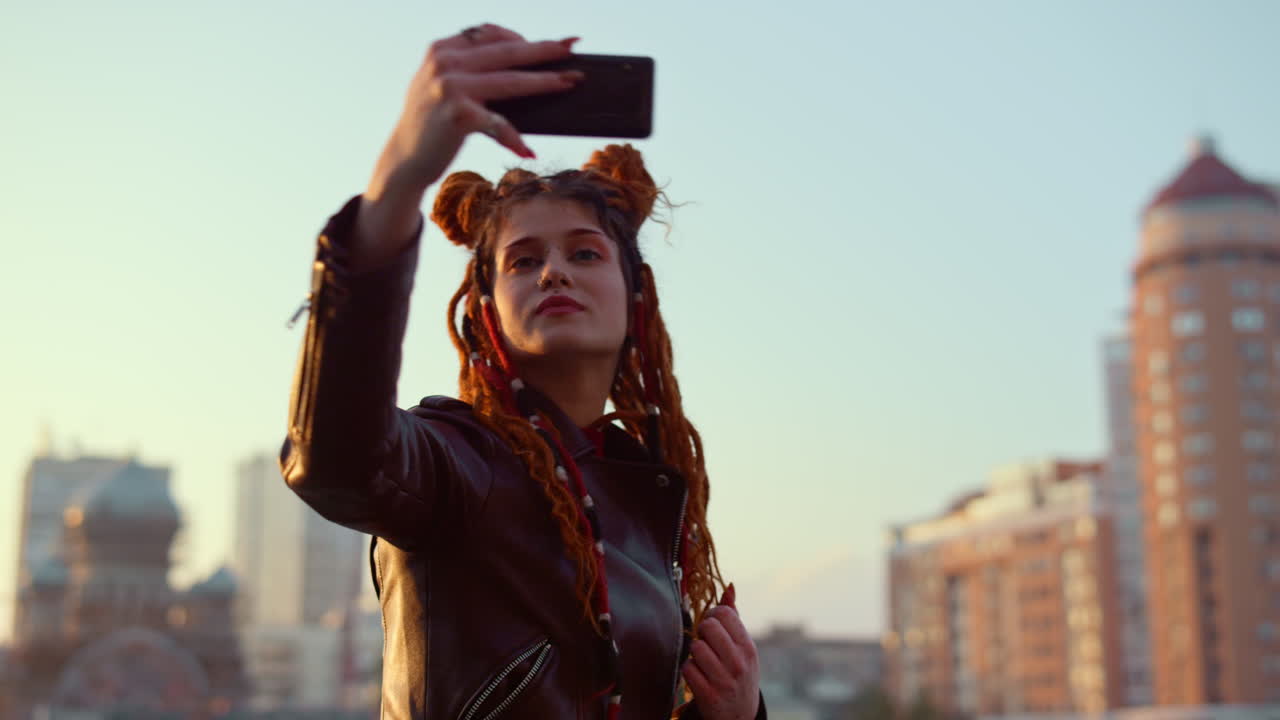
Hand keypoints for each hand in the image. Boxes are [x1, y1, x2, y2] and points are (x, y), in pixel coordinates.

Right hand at [374, 23, 582, 193]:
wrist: (405, 159)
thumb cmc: (432, 123)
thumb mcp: (442, 84)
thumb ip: (469, 66)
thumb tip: (520, 58)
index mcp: (442, 49)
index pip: (490, 34)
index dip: (524, 36)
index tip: (552, 42)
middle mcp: (445, 63)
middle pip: (508, 52)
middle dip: (545, 50)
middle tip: (572, 47)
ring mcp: (449, 87)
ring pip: (510, 81)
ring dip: (544, 82)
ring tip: (568, 82)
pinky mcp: (456, 115)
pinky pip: (498, 124)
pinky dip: (514, 139)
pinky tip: (527, 151)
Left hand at [681, 585, 759, 719]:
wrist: (738, 717)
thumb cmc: (737, 674)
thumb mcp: (742, 648)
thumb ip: (734, 617)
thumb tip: (729, 586)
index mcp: (748, 647)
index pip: (724, 613)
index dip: (711, 614)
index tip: (710, 624)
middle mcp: (739, 663)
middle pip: (708, 626)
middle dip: (702, 632)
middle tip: (705, 641)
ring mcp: (725, 681)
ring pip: (696, 647)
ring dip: (694, 653)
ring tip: (702, 661)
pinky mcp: (709, 696)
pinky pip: (687, 669)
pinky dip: (688, 670)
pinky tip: (697, 676)